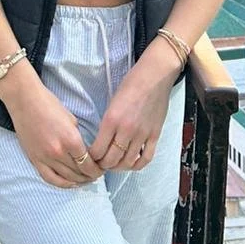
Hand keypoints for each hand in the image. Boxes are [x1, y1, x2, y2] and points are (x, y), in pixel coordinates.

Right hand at [0, 64, 102, 187]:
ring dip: (78, 181)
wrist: (25, 101)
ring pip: (66, 178)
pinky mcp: (34, 160)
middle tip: (97, 174)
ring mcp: (45, 158)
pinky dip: (61, 184)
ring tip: (85, 179)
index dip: (97, 169)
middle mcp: (58, 152)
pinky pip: (49, 178)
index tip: (102, 168)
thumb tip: (85, 153)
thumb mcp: (72, 120)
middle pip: (79, 173)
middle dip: (90, 175)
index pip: (88, 163)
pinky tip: (70, 183)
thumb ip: (79, 139)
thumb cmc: (49, 105)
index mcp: (71, 140)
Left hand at [89, 43, 177, 171]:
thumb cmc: (130, 84)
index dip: (92, 158)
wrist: (154, 76)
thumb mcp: (112, 102)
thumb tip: (102, 142)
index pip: (97, 150)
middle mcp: (126, 130)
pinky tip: (132, 163)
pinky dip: (137, 165)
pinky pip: (146, 158)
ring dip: (118, 167)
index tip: (90, 158)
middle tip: (100, 164)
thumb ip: (108, 124)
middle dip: (103, 165)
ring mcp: (142, 134)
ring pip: (127, 162)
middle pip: (111, 160)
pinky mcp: (155, 135)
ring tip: (114, 164)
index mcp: (111, 120)